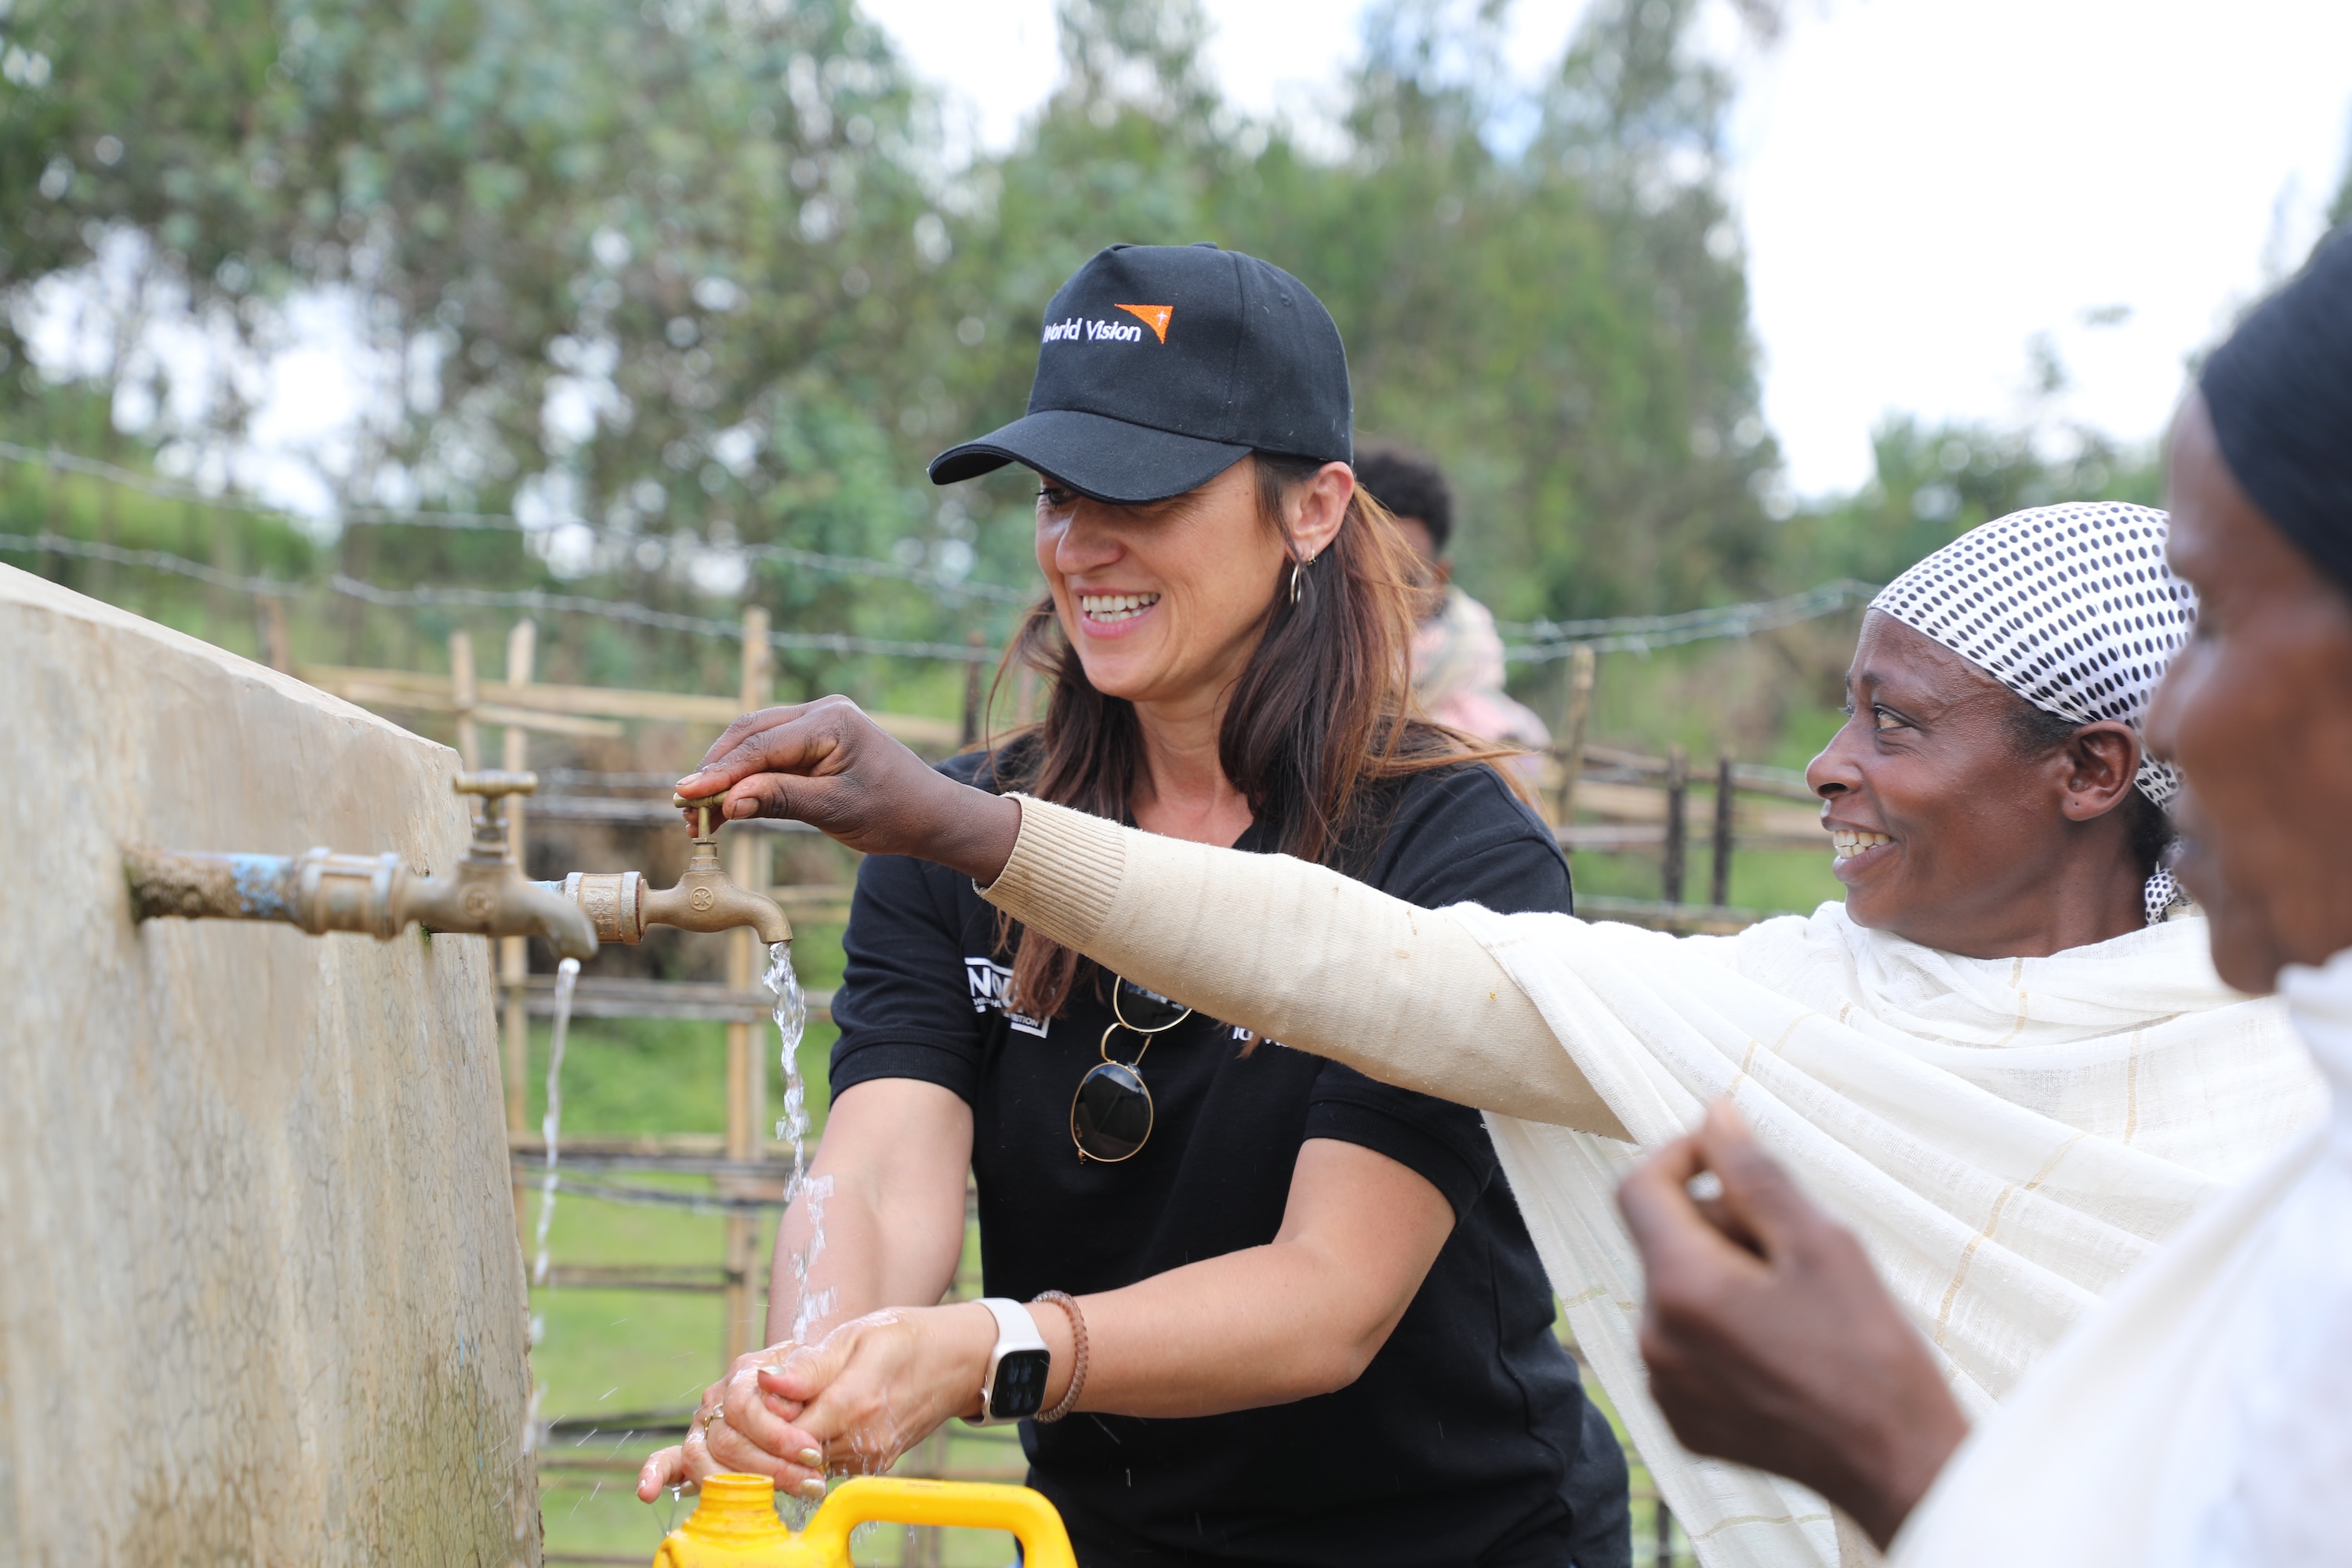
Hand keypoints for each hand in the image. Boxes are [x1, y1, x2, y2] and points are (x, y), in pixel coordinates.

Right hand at [634, 1345, 826, 1503]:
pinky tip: (648, 1492)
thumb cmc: (825, 1368)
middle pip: (728, 1442)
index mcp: (746, 1370)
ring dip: (740, 1484)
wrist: (822, 1374)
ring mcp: (706, 1422)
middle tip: (812, 1482)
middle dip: (772, 1468)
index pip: (745, 1409)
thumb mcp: (827, 1358)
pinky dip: (657, 1475)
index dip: (778, 1436)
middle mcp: (719, 1396)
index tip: (813, 1454)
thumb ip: (805, 1370)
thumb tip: (771, 1380)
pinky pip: (671, 1460)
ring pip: (704, 1460)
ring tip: (783, 1494)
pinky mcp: (701, 1447)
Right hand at [673, 696, 1021, 880]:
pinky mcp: (814, 738)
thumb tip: (727, 803)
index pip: (763, 745)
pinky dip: (746, 775)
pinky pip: (770, 751)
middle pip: (750, 734)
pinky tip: (725, 801)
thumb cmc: (892, 812)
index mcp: (832, 721)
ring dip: (725, 773)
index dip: (721, 773)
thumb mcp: (835, 810)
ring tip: (697, 810)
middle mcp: (822, 711)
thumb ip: (779, 800)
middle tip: (685, 806)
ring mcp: (817, 720)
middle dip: (715, 770)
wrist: (930, 813)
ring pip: (755, 741)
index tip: (687, 795)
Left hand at [752, 1303, 998, 1476]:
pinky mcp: (878, 1464)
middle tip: (789, 1393)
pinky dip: (822, 1442)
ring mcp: (874, 1456)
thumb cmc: (906, 1338)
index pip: (786, 1432)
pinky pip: (832, 1462)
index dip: (770, 1414)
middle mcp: (864, 1439)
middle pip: (795, 1451)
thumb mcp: (856, 1335)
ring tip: (814, 1398)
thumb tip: (765, 1383)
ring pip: (810, 1460)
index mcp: (855, 1401)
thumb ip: (810, 1366)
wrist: (959, 1361)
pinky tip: (831, 1413)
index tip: (774, 1390)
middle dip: (781, 1427)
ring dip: (800, 1436)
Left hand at [1614, 1101, 1968, 1549]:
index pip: (1636, 1186)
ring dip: (1725, 1275)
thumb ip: (1755, 1172)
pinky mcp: (1682, 1420)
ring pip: (1678, 1291)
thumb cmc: (1872, 1352)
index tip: (1731, 1153)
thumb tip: (1713, 1114)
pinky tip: (1786, 1348)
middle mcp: (1653, 1338)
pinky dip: (1723, 1328)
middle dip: (1721, 1222)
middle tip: (1798, 1246)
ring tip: (1799, 1303)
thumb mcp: (1822, 1243)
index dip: (1681, 1154)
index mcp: (1680, 1288)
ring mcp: (1663, 1386)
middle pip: (1664, 1240)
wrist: (1900, 1469)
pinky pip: (1686, 1345)